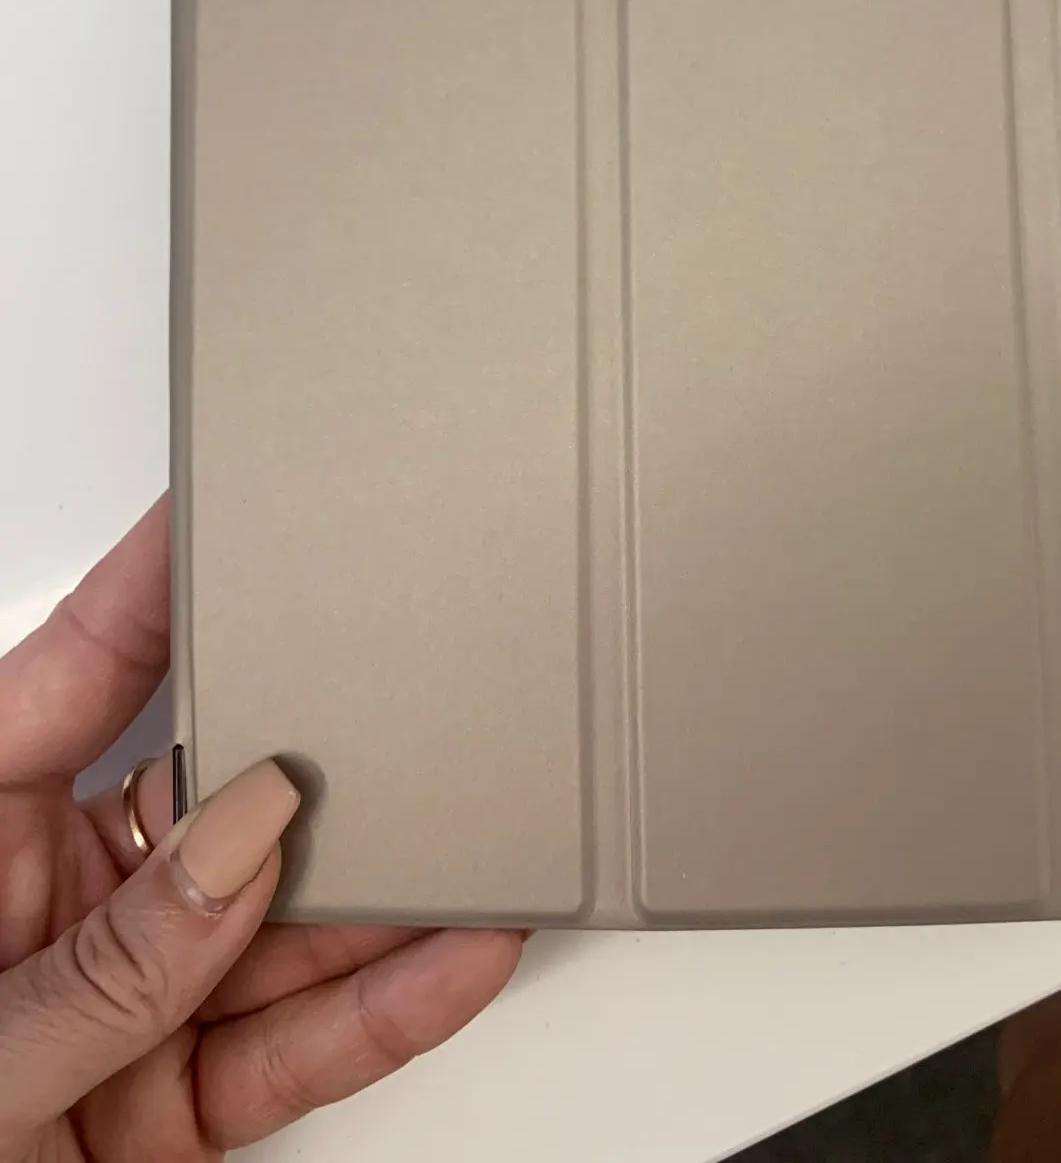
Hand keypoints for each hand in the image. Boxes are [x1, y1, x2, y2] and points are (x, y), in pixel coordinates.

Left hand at [0, 499, 522, 1158]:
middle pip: (214, 797)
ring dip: (386, 896)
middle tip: (418, 706)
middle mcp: (43, 903)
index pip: (80, 670)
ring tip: (480, 847)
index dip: (165, 578)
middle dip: (322, 763)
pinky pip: (296, 1039)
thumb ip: (111, 960)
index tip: (245, 495)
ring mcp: (122, 999)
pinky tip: (456, 954)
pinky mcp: (173, 1101)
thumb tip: (248, 835)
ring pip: (280, 924)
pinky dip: (383, 1005)